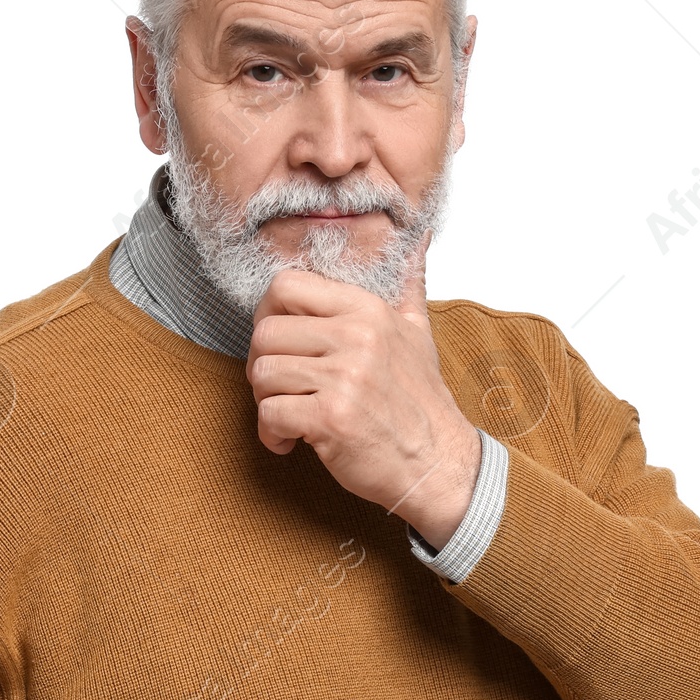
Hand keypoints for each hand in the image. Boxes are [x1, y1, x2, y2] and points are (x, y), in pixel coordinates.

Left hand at [247, 234, 481, 550]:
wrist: (438, 463)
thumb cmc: (420, 402)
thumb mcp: (418, 331)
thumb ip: (408, 283)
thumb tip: (419, 236)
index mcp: (367, 309)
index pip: (286, 284)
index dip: (268, 314)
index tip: (279, 344)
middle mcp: (356, 336)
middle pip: (265, 332)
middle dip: (262, 365)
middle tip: (281, 389)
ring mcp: (344, 377)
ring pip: (262, 373)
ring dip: (266, 402)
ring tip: (290, 416)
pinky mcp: (331, 417)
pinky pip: (270, 414)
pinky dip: (271, 434)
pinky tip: (292, 442)